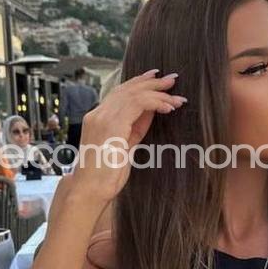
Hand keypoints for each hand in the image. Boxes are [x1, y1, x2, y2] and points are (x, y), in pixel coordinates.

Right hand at [55, 69, 186, 208]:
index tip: (156, 78)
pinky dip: (156, 103)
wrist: (90, 190)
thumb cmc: (106, 176)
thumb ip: (135, 128)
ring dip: (158, 93)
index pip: (120, 93)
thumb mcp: (125, 147)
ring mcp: (102, 118)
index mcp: (98, 118)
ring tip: (177, 97)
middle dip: (152, 83)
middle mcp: (97, 114)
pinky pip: (138, 104)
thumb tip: (151, 112)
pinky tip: (168, 107)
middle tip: (172, 79)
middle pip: (127, 89)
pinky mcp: (112, 125)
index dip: (139, 83)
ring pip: (134, 94)